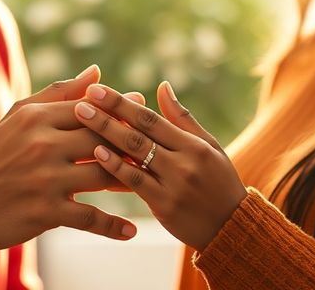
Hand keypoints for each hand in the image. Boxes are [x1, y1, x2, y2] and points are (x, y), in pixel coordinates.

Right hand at [0, 65, 140, 252]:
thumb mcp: (18, 118)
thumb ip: (59, 94)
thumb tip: (97, 73)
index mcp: (37, 117)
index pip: (92, 109)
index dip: (122, 114)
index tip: (145, 120)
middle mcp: (43, 144)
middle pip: (104, 140)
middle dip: (134, 146)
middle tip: (158, 152)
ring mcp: (44, 179)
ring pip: (104, 177)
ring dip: (132, 183)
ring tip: (151, 187)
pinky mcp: (44, 212)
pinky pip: (89, 218)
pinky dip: (113, 227)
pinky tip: (130, 232)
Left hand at [73, 81, 247, 250]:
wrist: (232, 227)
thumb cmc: (219, 182)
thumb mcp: (208, 146)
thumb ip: (182, 118)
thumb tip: (162, 86)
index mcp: (194, 144)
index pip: (151, 118)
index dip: (122, 102)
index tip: (98, 89)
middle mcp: (184, 161)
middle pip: (139, 133)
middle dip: (108, 114)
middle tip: (82, 100)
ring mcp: (174, 184)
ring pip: (135, 154)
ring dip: (106, 134)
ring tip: (82, 120)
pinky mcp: (165, 205)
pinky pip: (136, 182)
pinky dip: (116, 166)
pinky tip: (97, 153)